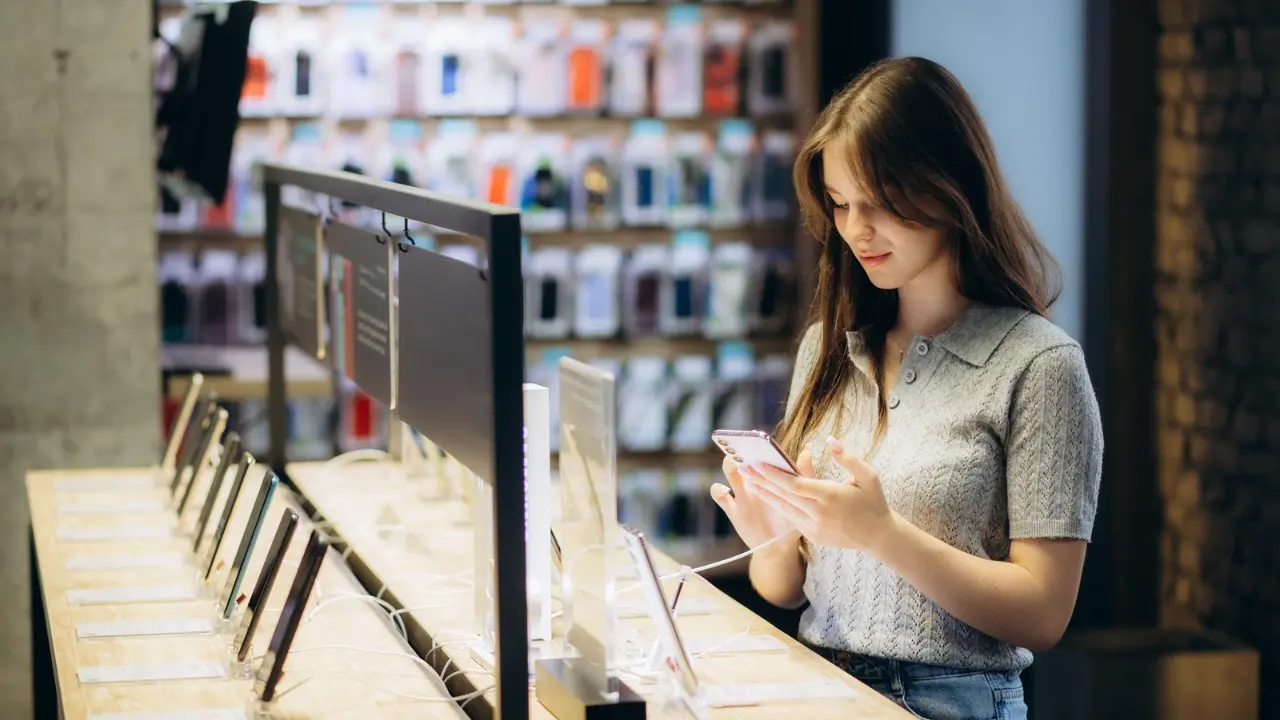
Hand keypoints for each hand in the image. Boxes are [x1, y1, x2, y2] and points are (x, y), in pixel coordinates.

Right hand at [709, 450, 809, 549]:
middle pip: (744, 459)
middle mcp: (754, 482)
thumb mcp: (801, 499)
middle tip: (745, 449)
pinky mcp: (733, 509)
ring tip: (736, 466)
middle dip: (741, 452)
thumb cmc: (792, 522)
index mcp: (770, 478)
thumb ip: (804, 475)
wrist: (780, 548)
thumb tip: (808, 450)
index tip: (759, 442)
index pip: (762, 456)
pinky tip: (726, 491)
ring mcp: (742, 495)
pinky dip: (719, 489)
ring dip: (730, 466)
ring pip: (729, 472)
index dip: (759, 447)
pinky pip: (719, 494)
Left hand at [742, 436, 897, 553]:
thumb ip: (848, 458)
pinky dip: (779, 506)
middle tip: (744, 468)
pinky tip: (768, 495)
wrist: (879, 537)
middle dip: (762, 481)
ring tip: (749, 481)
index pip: (795, 484)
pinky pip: (792, 518)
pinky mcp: (813, 536)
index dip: (774, 474)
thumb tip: (829, 440)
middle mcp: (819, 513)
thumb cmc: (873, 501)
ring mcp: (815, 528)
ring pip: (784, 508)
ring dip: (766, 494)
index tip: (758, 463)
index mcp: (830, 496)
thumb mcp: (868, 476)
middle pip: (784, 495)